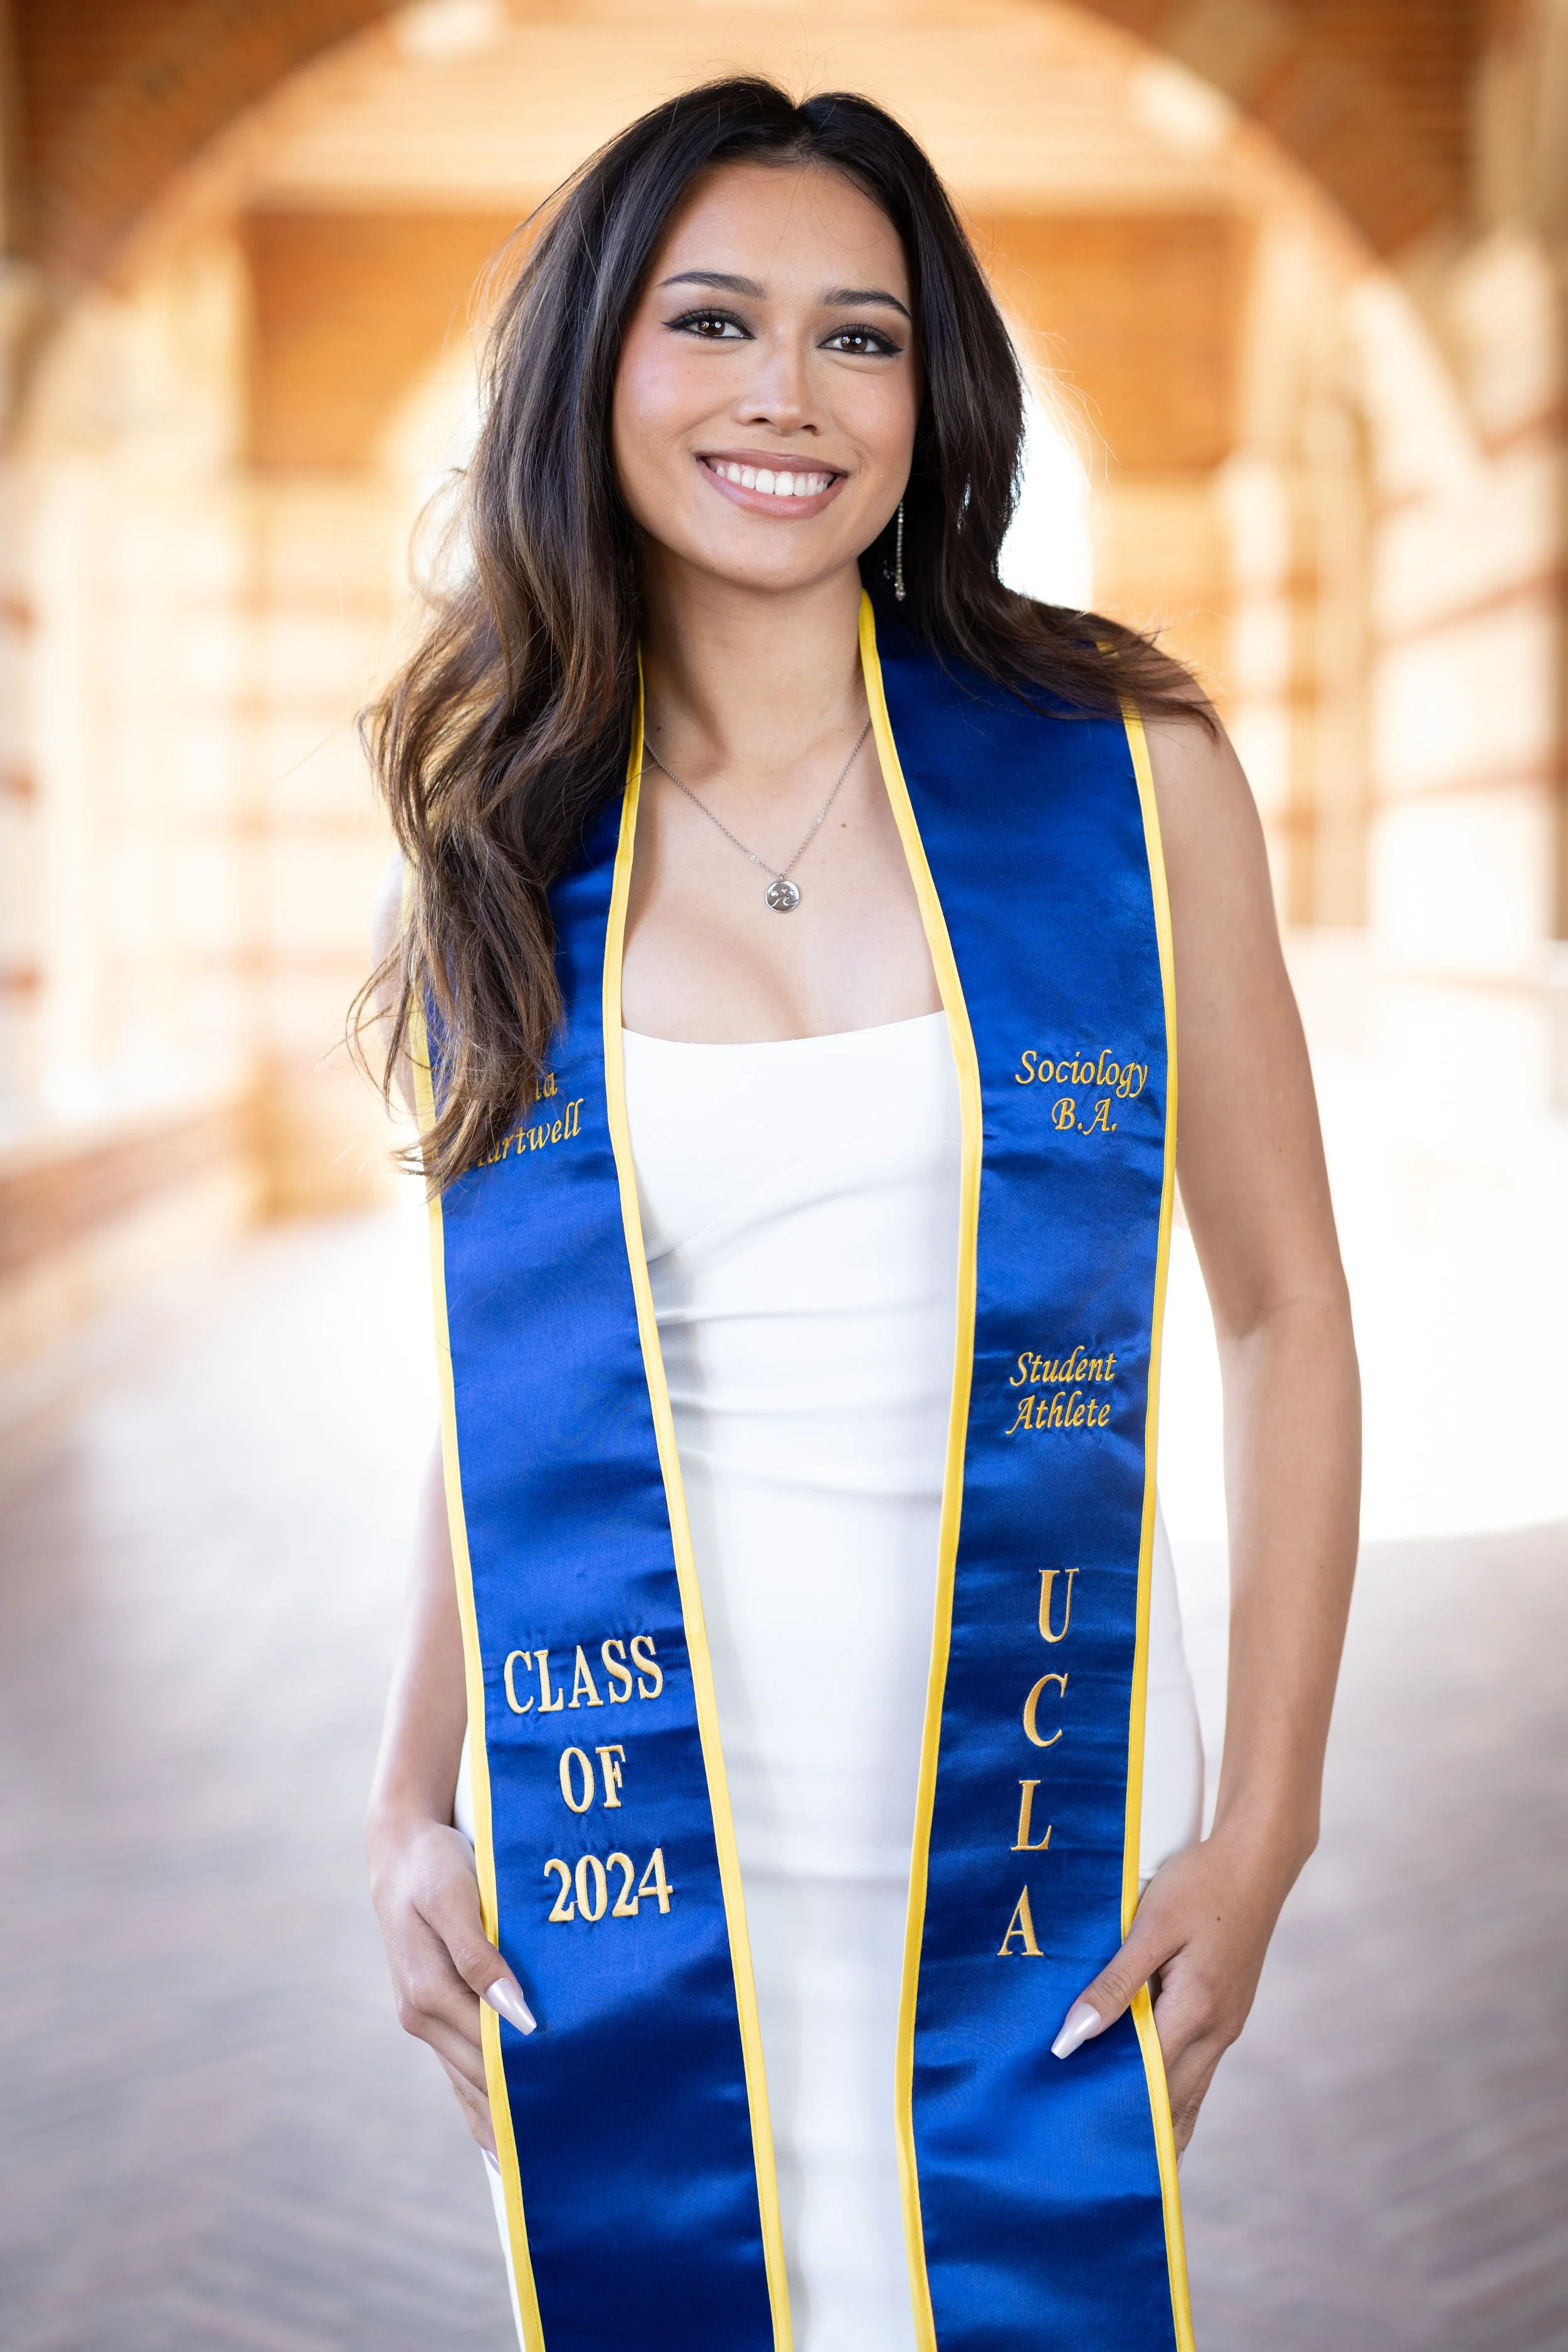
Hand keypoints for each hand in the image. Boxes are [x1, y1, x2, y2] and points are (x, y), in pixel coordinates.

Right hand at [367, 1811, 534, 2152]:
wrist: (402, 1851)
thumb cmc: (435, 1867)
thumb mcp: (454, 1899)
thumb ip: (479, 1955)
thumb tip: (513, 2013)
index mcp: (429, 1993)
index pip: (488, 2054)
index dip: (525, 2084)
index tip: (567, 2113)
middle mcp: (423, 2016)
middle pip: (479, 2080)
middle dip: (518, 2115)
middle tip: (570, 2148)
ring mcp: (426, 2019)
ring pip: (468, 2085)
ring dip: (501, 2121)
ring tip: (545, 2160)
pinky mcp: (434, 2013)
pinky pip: (460, 2072)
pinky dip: (482, 2105)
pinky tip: (503, 2137)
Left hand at [1048, 1828, 1301, 2150]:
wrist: (1256, 1862)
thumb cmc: (1200, 1887)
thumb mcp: (1150, 1928)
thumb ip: (1112, 1986)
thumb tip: (1072, 2040)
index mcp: (1196, 2012)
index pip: (1146, 2083)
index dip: (1109, 2111)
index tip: (1072, 2140)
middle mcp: (1217, 2031)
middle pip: (1171, 2103)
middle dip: (1136, 2135)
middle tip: (1088, 2164)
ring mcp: (1227, 2026)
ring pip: (1188, 2093)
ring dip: (1158, 2123)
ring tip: (1117, 2153)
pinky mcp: (1227, 2014)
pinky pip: (1197, 2069)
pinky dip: (1172, 2093)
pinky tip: (1150, 2101)